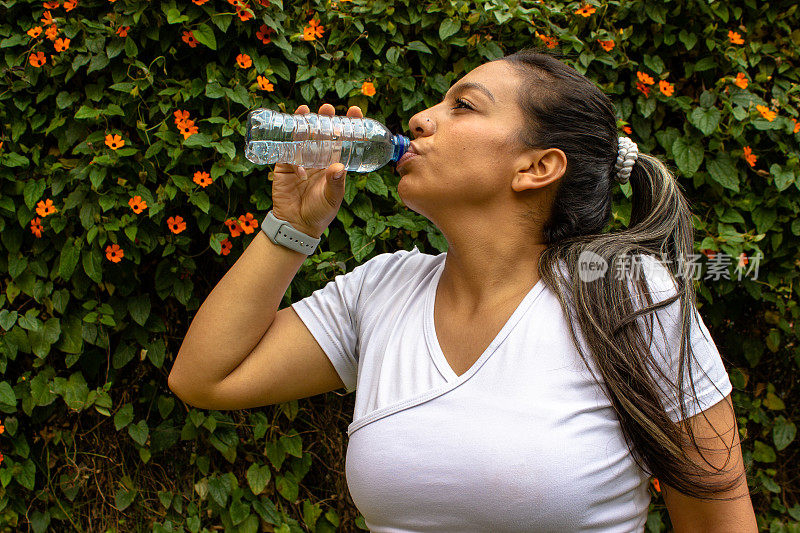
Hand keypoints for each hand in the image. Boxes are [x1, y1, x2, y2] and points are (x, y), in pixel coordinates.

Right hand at [270, 103, 362, 238]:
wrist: (296, 225)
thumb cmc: (319, 213)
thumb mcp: (331, 199)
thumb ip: (335, 183)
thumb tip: (338, 166)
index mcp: (333, 165)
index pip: (342, 141)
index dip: (348, 127)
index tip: (354, 111)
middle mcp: (318, 160)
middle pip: (322, 134)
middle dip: (325, 119)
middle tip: (328, 108)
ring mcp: (300, 161)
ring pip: (303, 137)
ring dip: (305, 123)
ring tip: (308, 110)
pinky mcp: (284, 166)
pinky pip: (285, 150)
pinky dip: (289, 145)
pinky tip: (295, 143)